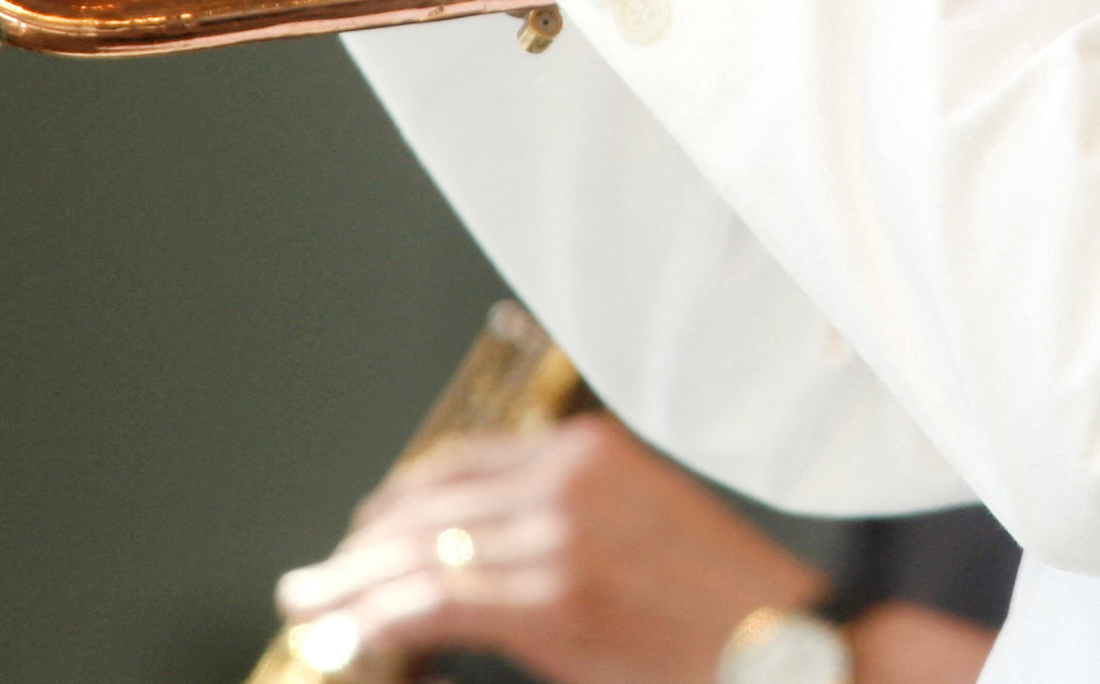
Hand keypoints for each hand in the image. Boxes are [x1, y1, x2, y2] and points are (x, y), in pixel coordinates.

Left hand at [275, 414, 825, 683]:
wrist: (786, 648)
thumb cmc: (727, 606)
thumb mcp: (647, 527)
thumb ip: (571, 518)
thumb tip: (484, 551)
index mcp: (593, 452)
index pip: (464, 460)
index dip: (402, 497)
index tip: (365, 528)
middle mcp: (570, 479)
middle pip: (430, 502)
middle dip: (361, 545)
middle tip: (315, 578)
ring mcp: (560, 537)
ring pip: (420, 551)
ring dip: (353, 585)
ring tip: (313, 607)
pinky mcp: (553, 601)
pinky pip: (438, 601)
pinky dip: (382, 619)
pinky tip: (354, 636)